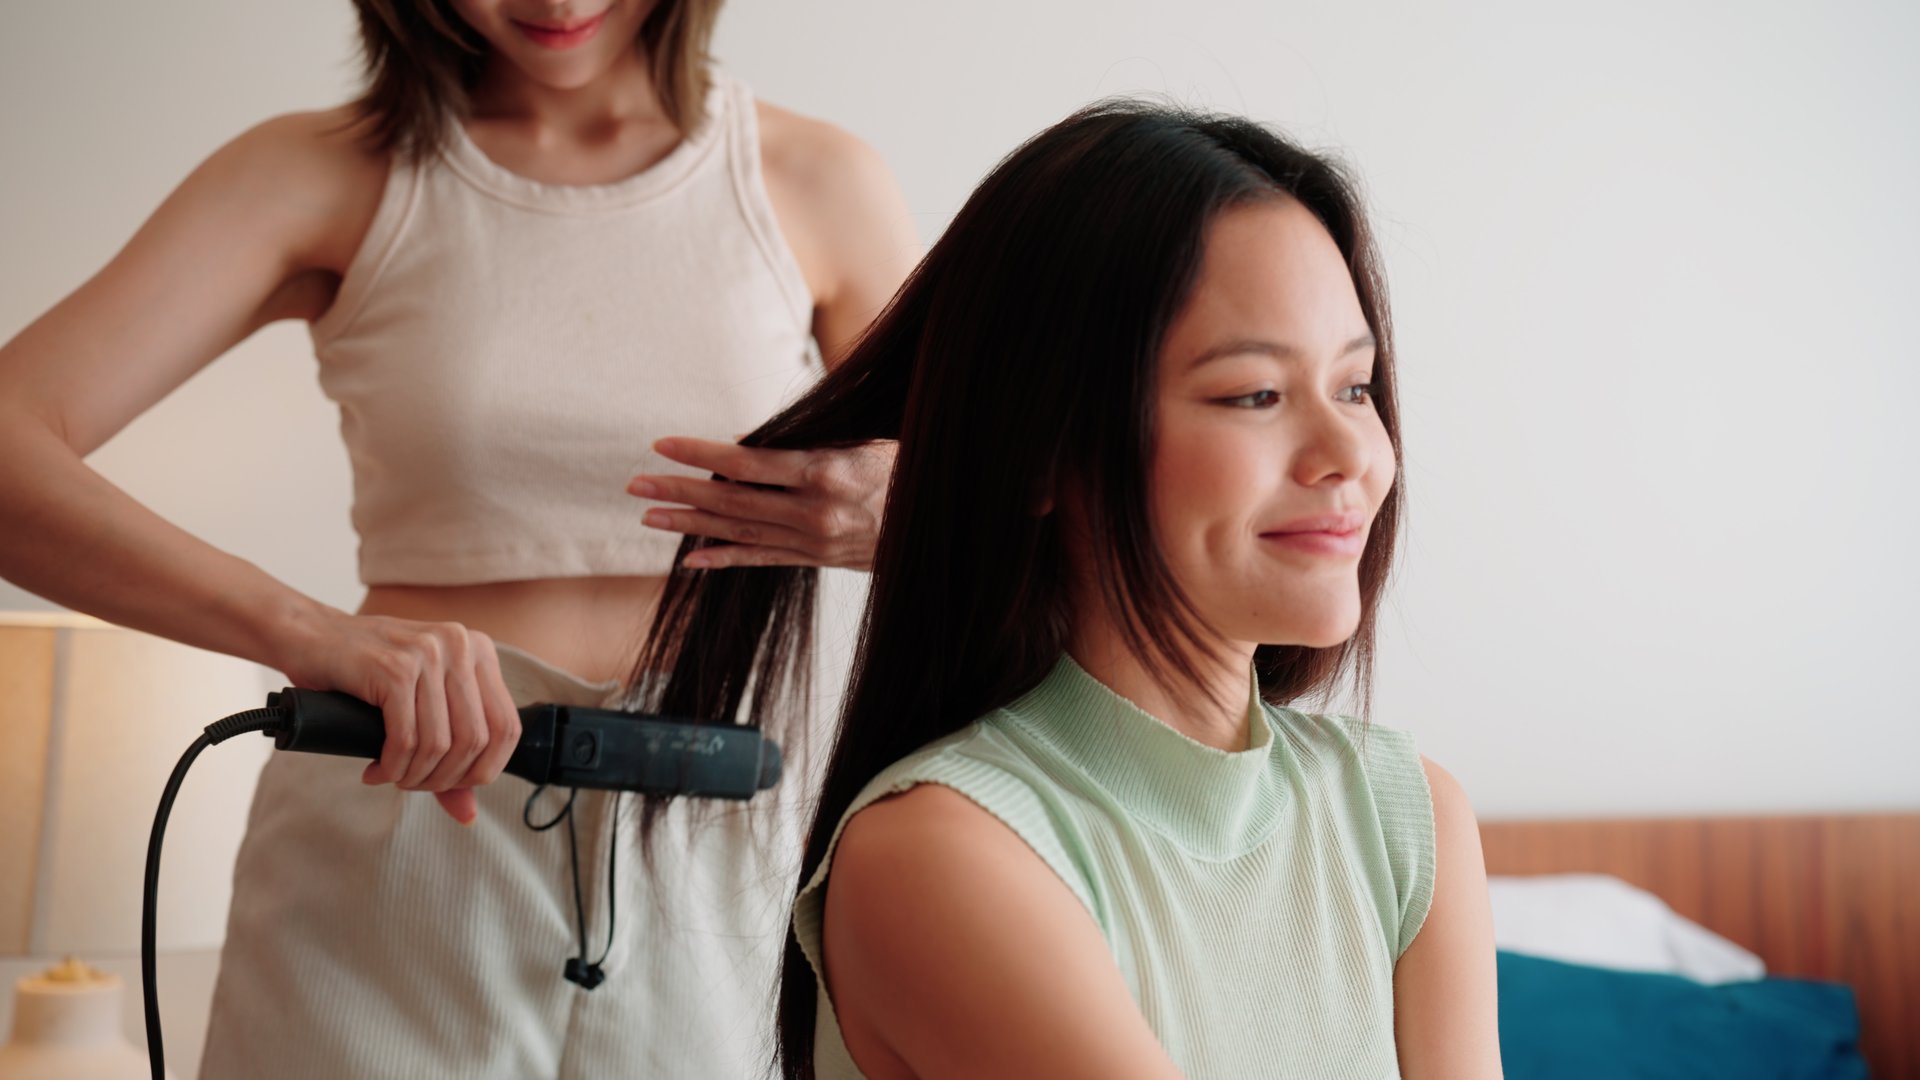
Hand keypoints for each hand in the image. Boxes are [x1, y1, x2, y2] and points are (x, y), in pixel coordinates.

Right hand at [277, 610, 521, 824]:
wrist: (309, 636)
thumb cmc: (366, 672)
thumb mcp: (419, 703)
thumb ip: (450, 752)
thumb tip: (469, 815)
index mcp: (479, 650)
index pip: (507, 727)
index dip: (484, 769)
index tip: (450, 784)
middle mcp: (460, 646)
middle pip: (476, 740)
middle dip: (444, 778)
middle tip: (413, 785)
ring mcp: (428, 654)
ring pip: (441, 744)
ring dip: (416, 776)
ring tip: (393, 777)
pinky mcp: (394, 669)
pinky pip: (406, 739)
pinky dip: (394, 766)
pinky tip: (378, 770)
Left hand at [629, 436, 894, 569]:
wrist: (940, 523)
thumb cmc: (904, 468)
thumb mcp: (863, 440)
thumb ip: (807, 441)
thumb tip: (747, 441)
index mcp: (825, 473)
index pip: (747, 463)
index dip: (700, 454)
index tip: (661, 445)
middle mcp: (813, 512)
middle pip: (732, 502)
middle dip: (680, 491)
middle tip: (636, 484)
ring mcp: (813, 541)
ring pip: (739, 532)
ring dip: (690, 524)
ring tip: (649, 516)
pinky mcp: (816, 558)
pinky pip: (762, 558)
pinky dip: (725, 558)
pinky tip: (692, 558)